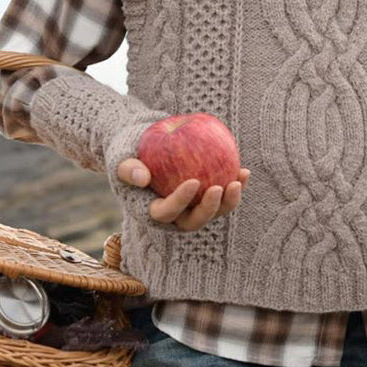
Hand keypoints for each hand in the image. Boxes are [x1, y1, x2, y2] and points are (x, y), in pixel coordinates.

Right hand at [115, 159, 249, 230]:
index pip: (166, 212)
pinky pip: (223, 195)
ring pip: (213, 212)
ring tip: (239, 180)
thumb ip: (127, 168)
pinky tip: (245, 170)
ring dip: (229, 201)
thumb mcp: (121, 156)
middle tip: (218, 188)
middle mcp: (174, 216)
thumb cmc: (129, 150)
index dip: (180, 202)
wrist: (143, 144)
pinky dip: (235, 185)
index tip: (194, 181)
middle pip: (193, 221)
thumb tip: (141, 178)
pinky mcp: (205, 196)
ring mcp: (191, 208)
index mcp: (151, 211)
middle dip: (209, 210)